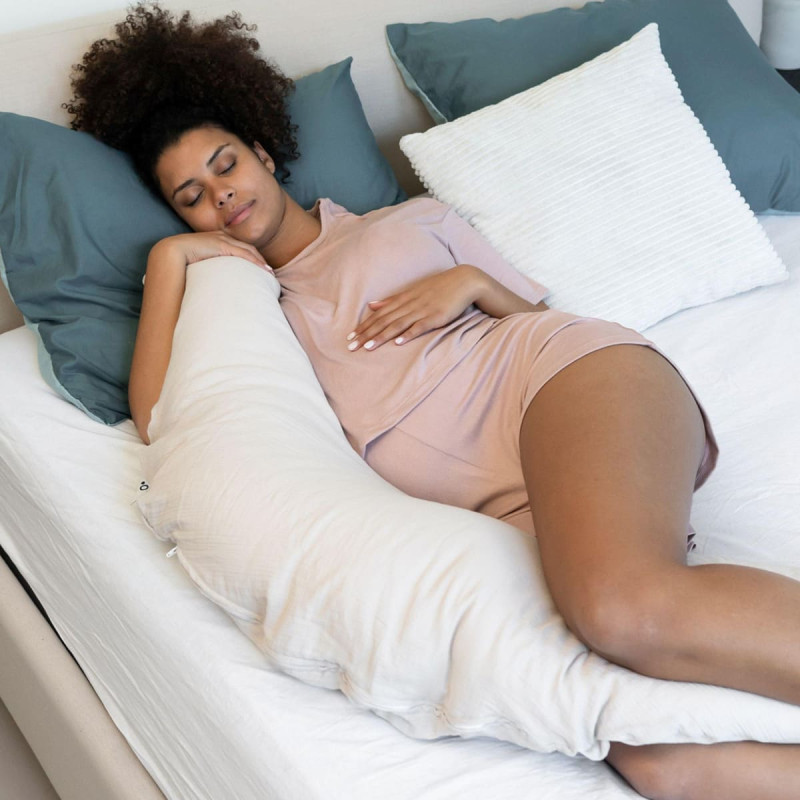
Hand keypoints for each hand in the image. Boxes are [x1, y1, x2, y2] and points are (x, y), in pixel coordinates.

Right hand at [152, 231, 267, 269]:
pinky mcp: (220, 244)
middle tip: (270, 274)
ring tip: (270, 274)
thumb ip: (209, 271)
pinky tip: (263, 269)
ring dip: (260, 262)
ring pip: (247, 250)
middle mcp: (219, 237)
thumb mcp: (200, 266)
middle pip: (247, 248)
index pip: (239, 249)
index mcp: (215, 241)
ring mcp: (220, 239)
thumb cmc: (180, 264)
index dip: (252, 259)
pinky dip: (254, 261)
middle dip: (260, 260)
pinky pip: (242, 253)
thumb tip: (215, 288)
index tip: (261, 271)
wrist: (168, 254)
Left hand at [346, 265, 481, 351]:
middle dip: (366, 334)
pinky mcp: (436, 316)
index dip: (364, 326)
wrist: (464, 281)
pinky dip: (409, 334)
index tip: (350, 337)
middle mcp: (409, 304)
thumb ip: (392, 300)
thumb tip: (371, 305)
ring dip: (381, 336)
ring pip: (397, 325)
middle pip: (384, 321)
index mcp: (403, 299)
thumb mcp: (413, 291)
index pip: (379, 315)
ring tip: (367, 347)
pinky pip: (420, 326)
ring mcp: (422, 310)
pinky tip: (398, 342)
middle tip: (350, 346)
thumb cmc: (438, 287)